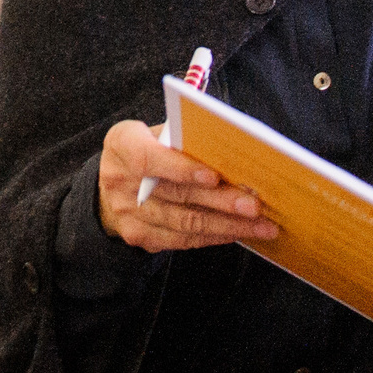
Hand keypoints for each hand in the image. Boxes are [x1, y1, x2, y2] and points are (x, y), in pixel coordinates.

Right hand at [95, 119, 278, 251]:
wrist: (112, 184)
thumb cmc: (148, 149)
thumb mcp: (156, 133)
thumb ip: (184, 141)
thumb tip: (232, 155)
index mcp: (122, 144)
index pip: (149, 158)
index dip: (182, 168)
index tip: (215, 176)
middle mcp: (119, 180)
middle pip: (176, 194)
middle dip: (221, 201)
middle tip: (255, 206)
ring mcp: (127, 212)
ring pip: (184, 222)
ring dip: (227, 225)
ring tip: (260, 226)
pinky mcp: (139, 236)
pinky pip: (182, 240)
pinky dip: (214, 236)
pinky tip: (237, 232)